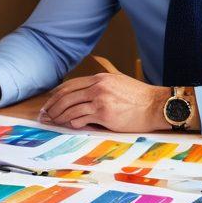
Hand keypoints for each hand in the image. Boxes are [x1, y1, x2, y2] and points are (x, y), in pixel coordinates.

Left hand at [39, 73, 169, 132]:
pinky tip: (70, 124)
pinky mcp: (104, 114)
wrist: (155, 106)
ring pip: (71, 108)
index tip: (49, 102)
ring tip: (54, 121)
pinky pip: (81, 118)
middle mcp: (97, 87)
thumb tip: (87, 83)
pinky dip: (73, 122)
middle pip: (66, 96)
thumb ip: (101, 83)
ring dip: (59, 116)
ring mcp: (100, 100)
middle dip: (52, 106)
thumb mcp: (118, 81)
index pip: (70, 85)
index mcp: (99, 78)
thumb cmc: (138, 96)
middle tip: (45, 114)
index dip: (56, 94)